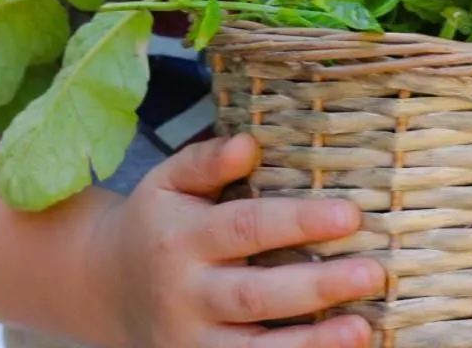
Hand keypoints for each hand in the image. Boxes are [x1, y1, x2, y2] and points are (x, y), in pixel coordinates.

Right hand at [92, 133, 384, 347]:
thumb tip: (250, 144)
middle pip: (255, 293)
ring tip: (363, 327)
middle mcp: (186, 293)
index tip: (349, 214)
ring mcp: (191, 340)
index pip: (246, 228)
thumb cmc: (155, 221)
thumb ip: (207, 160)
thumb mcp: (168, 180)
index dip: (297, 222)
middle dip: (316, 286)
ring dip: (312, 343)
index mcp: (183, 237)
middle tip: (371, 272)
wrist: (100, 287)